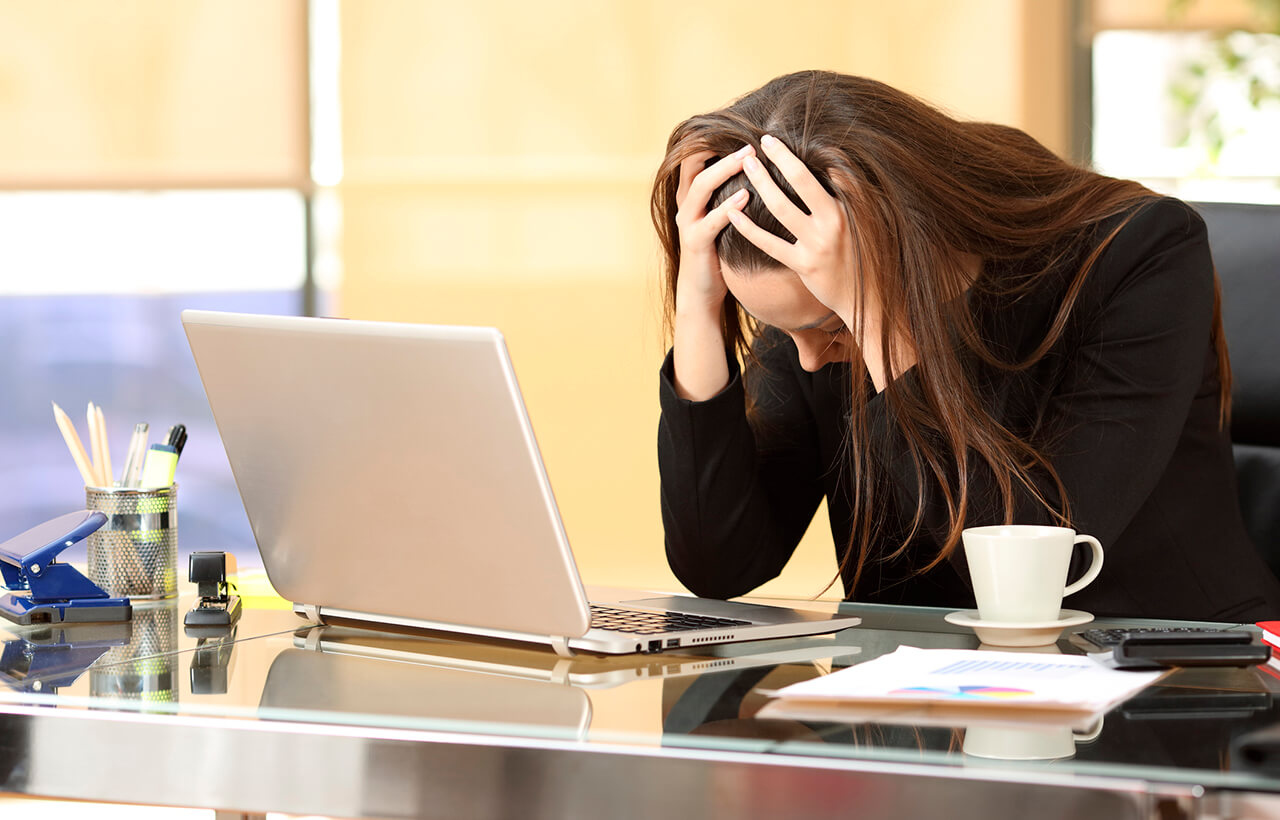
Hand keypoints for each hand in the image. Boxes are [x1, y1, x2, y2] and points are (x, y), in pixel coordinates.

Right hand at [674, 145, 753, 313]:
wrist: (702, 290)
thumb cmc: (719, 250)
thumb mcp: (723, 216)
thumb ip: (732, 192)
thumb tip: (759, 166)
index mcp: (692, 195)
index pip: (695, 157)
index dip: (713, 139)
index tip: (741, 127)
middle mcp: (685, 204)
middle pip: (695, 165)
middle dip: (721, 149)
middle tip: (750, 140)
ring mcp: (688, 223)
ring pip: (700, 187)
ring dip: (724, 170)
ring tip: (748, 159)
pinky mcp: (695, 242)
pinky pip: (710, 221)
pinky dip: (728, 207)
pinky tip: (746, 197)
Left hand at [728, 135, 912, 389]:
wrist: (871, 299)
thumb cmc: (867, 257)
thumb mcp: (866, 222)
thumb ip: (850, 197)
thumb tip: (834, 168)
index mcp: (853, 208)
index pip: (832, 169)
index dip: (811, 150)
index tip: (792, 134)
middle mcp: (835, 222)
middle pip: (802, 181)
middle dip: (782, 157)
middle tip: (765, 140)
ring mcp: (817, 244)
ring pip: (782, 207)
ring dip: (762, 183)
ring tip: (747, 164)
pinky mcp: (802, 265)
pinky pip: (769, 243)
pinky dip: (748, 227)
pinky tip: (733, 212)